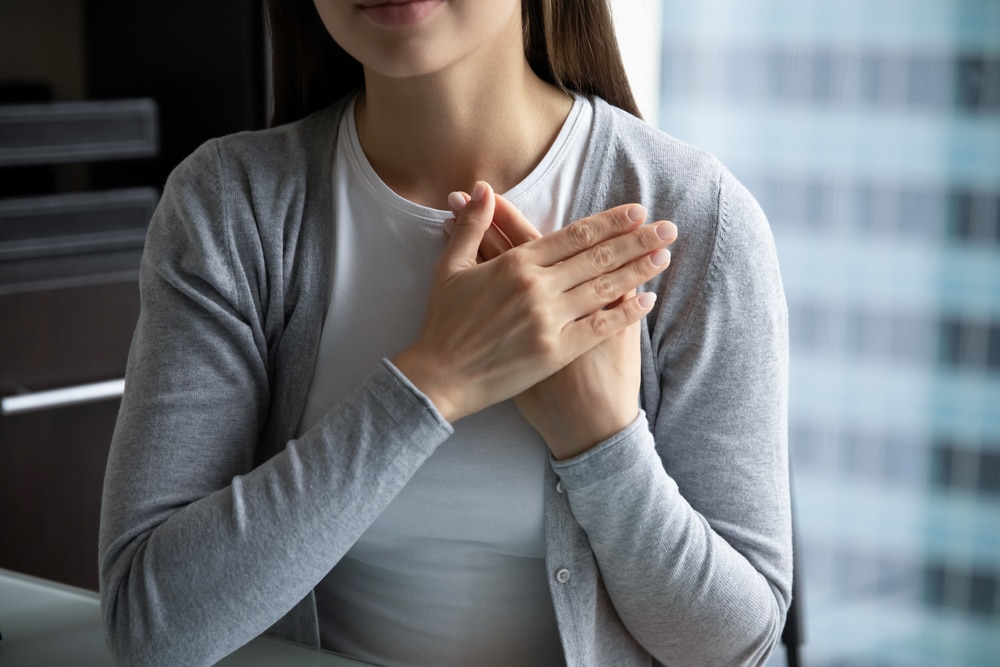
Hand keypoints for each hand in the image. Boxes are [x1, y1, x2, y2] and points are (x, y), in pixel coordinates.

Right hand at [393, 181, 672, 423]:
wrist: (439, 377)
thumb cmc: (444, 323)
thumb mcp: (449, 267)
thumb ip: (471, 226)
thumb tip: (482, 190)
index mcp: (515, 264)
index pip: (573, 235)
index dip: (609, 222)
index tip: (636, 212)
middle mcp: (537, 288)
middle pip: (597, 258)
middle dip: (636, 240)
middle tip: (667, 228)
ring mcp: (549, 320)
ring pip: (604, 288)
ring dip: (638, 270)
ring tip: (665, 256)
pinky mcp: (555, 352)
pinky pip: (599, 327)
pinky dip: (625, 313)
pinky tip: (647, 300)